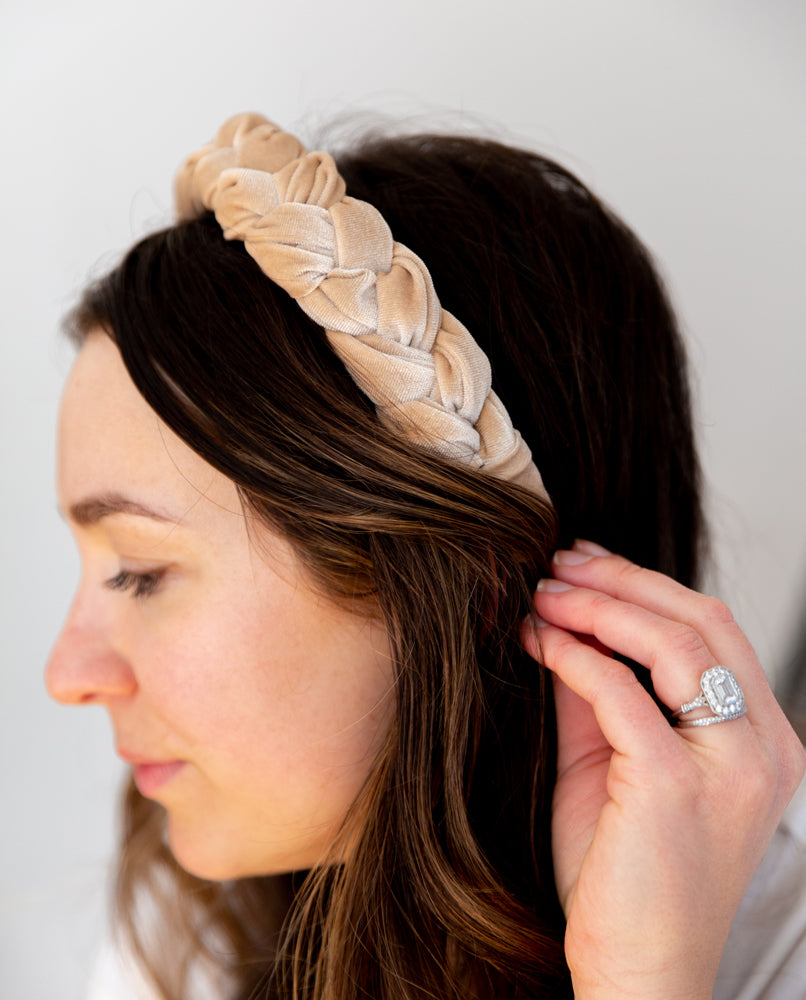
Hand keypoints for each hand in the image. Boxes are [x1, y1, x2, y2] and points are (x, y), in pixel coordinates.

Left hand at [521, 541, 804, 999]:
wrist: (638, 973)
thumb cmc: (627, 877)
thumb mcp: (613, 765)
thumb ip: (597, 695)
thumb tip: (565, 624)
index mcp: (761, 739)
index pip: (712, 629)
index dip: (646, 584)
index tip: (588, 564)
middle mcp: (761, 746)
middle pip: (700, 619)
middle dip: (621, 579)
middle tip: (559, 563)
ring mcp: (726, 765)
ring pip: (669, 642)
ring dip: (595, 605)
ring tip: (541, 593)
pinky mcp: (674, 785)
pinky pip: (619, 691)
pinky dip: (572, 652)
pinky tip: (534, 640)